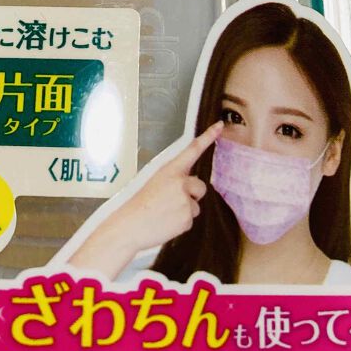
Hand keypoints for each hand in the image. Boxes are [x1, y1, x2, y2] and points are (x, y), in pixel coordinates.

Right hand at [65, 122, 222, 278]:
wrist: (130, 225)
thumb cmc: (140, 203)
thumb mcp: (154, 181)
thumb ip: (173, 178)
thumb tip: (187, 184)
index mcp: (170, 169)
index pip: (193, 149)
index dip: (208, 137)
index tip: (219, 125)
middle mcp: (181, 182)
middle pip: (200, 186)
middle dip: (191, 194)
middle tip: (171, 201)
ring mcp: (186, 201)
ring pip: (196, 205)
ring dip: (185, 209)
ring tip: (166, 212)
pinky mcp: (187, 218)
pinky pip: (190, 219)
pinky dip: (181, 222)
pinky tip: (167, 222)